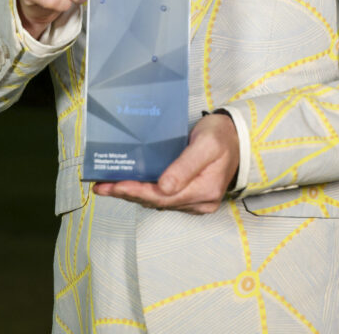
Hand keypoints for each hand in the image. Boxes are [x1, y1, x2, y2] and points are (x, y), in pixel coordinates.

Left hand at [93, 112, 239, 214]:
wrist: (237, 136)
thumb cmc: (222, 136)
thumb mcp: (206, 144)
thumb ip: (186, 166)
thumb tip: (163, 188)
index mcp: (204, 190)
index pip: (163, 196)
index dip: (137, 192)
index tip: (115, 185)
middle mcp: (199, 201)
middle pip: (157, 201)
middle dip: (127, 194)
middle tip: (101, 186)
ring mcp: (195, 200)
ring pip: (158, 200)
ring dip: (132, 193)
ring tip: (107, 186)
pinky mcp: (190, 194)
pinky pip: (163, 196)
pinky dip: (144, 191)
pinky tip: (128, 184)